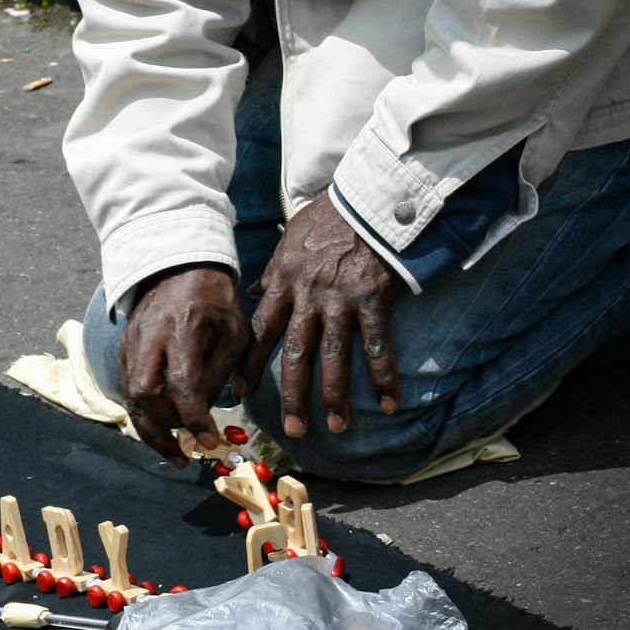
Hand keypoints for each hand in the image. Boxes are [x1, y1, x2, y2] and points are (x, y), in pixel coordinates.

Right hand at [118, 264, 249, 465]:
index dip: (194, 418)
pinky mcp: (124, 346)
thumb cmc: (214, 299)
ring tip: (173, 454)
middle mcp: (149, 336)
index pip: (181, 383)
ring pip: (129, 395)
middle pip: (143, 393)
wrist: (180, 264)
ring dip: (150, 430)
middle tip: (187, 453)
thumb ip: (219, 372)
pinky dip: (142, 413)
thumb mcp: (233, 331)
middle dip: (164, 431)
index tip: (211, 440)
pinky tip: (161, 429)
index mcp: (182, 327)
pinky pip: (127, 386)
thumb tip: (205, 414)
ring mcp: (131, 341)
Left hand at [237, 196, 400, 437]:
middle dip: (293, 395)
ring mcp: (340, 301)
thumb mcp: (290, 240)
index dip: (250, 365)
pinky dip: (384, 377)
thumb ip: (274, 270)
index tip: (240, 393)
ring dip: (335, 395)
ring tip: (337, 426)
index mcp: (284, 282)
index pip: (260, 331)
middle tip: (292, 430)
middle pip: (295, 354)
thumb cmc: (328, 218)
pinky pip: (378, 347)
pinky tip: (389, 404)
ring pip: (334, 358)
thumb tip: (256, 289)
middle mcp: (308, 297)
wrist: (367, 200)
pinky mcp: (372, 300)